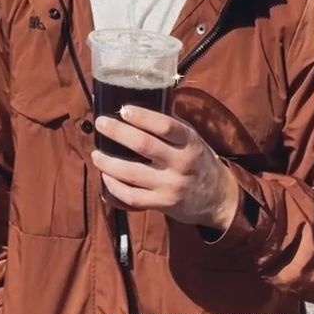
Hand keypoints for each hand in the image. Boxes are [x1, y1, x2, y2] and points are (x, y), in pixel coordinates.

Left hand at [92, 106, 239, 231]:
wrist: (218, 198)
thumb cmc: (198, 160)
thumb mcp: (192, 138)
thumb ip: (170, 126)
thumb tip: (137, 108)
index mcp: (189, 142)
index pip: (165, 126)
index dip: (143, 116)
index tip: (123, 109)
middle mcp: (180, 163)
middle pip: (144, 145)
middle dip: (118, 133)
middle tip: (100, 123)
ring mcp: (171, 186)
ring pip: (133, 174)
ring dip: (109, 163)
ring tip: (95, 154)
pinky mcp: (163, 204)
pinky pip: (133, 197)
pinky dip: (115, 187)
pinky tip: (106, 176)